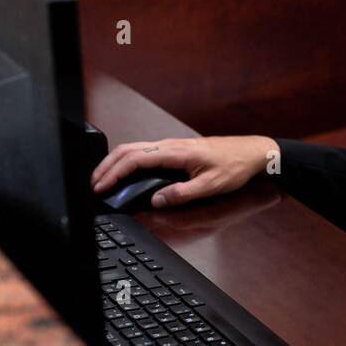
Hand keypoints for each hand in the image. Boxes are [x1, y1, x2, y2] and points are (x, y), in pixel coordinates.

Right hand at [90, 135, 278, 206]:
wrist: (252, 152)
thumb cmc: (235, 166)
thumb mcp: (211, 186)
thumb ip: (182, 194)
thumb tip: (156, 200)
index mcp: (176, 152)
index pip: (135, 159)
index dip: (114, 173)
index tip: (101, 187)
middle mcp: (170, 145)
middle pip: (129, 150)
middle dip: (106, 166)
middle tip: (93, 184)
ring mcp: (172, 146)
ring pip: (135, 149)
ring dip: (115, 162)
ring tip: (103, 179)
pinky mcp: (176, 150)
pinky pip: (146, 152)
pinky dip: (128, 161)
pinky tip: (125, 172)